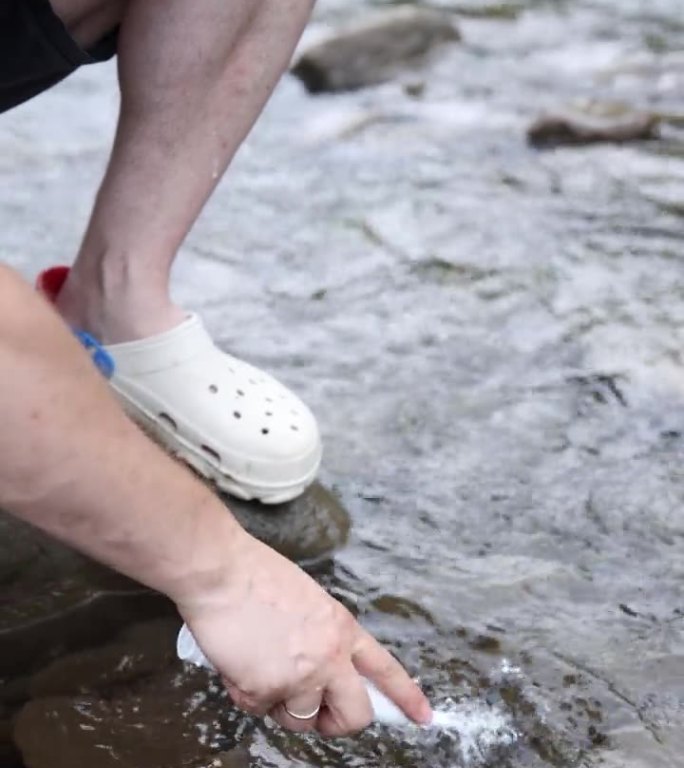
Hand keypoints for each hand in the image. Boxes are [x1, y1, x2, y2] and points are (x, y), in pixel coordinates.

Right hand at [176, 530, 431, 735]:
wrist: (222, 571)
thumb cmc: (256, 577)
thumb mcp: (309, 602)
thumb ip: (323, 637)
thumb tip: (323, 672)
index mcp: (342, 628)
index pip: (384, 669)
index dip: (405, 697)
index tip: (422, 717)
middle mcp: (328, 656)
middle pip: (355, 714)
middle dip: (336, 722)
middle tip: (318, 714)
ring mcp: (299, 676)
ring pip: (301, 718)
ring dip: (281, 703)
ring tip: (262, 665)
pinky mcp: (264, 690)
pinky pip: (260, 710)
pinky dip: (247, 693)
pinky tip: (240, 660)